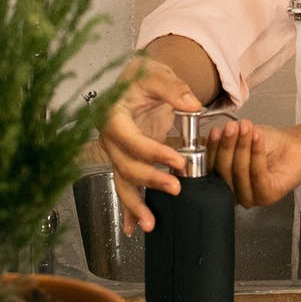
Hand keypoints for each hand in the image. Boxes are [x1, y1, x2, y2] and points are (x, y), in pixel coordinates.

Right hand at [98, 57, 199, 231]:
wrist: (132, 79)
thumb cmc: (141, 76)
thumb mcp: (156, 75)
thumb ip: (173, 89)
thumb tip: (192, 104)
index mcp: (112, 116)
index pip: (131, 141)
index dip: (154, 154)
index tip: (178, 162)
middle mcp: (108, 138)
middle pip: (126, 166)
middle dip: (150, 180)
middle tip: (176, 187)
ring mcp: (114, 152)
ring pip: (122, 182)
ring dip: (135, 205)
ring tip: (150, 224)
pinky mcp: (123, 159)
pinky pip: (124, 184)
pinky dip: (128, 207)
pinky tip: (133, 227)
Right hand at [207, 120, 300, 207]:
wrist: (296, 145)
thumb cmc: (269, 144)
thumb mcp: (240, 138)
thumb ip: (224, 140)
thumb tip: (209, 136)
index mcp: (223, 180)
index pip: (210, 167)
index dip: (211, 148)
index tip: (215, 131)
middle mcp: (234, 192)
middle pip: (222, 171)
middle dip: (227, 146)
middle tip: (233, 127)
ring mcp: (250, 197)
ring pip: (239, 172)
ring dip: (242, 147)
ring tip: (247, 129)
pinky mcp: (267, 196)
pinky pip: (257, 175)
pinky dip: (256, 153)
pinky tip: (257, 138)